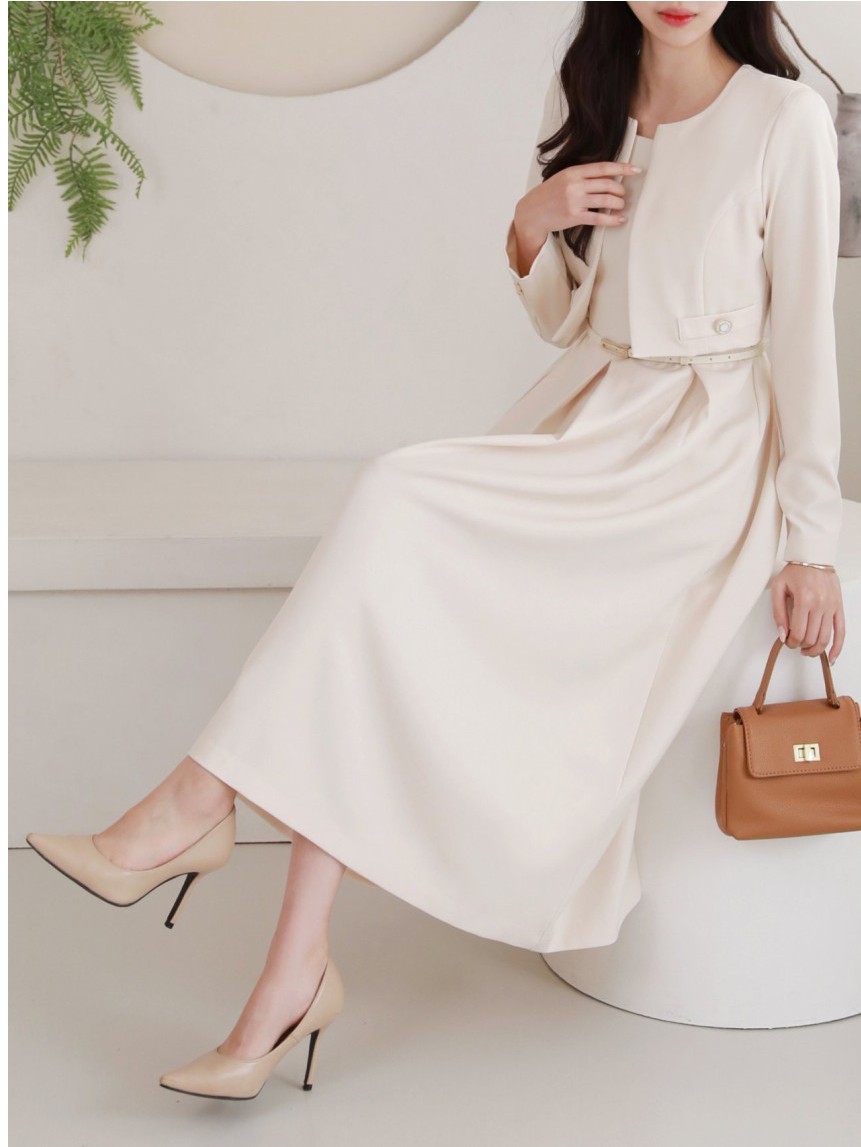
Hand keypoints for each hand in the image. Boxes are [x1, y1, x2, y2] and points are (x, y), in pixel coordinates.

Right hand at [511, 161, 640, 274]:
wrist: (532, 212)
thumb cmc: (549, 194)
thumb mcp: (564, 178)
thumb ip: (582, 175)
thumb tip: (607, 177)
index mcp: (574, 172)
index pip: (603, 168)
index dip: (622, 168)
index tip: (636, 169)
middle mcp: (575, 185)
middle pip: (608, 184)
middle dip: (620, 190)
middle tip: (623, 194)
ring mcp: (575, 201)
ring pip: (606, 200)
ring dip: (618, 203)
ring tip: (621, 205)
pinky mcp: (574, 217)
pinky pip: (599, 218)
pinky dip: (612, 219)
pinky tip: (620, 219)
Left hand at [770, 563, 844, 663]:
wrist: (815, 557)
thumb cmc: (795, 571)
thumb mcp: (778, 588)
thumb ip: (778, 613)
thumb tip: (783, 635)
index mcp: (804, 599)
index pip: (798, 632)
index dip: (791, 642)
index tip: (787, 642)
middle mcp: (820, 604)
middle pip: (812, 637)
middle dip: (801, 646)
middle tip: (795, 645)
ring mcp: (832, 607)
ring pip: (825, 638)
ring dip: (815, 650)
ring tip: (807, 651)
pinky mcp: (839, 607)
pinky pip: (841, 631)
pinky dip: (837, 647)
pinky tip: (831, 658)